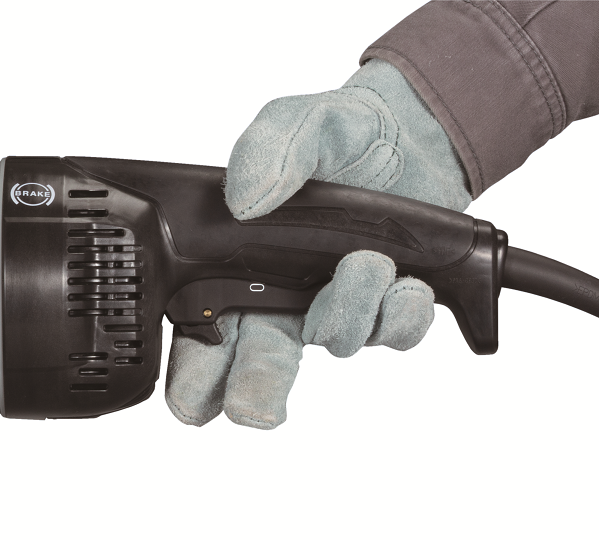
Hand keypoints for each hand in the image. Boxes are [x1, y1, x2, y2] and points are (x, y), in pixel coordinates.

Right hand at [165, 60, 471, 428]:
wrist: (406, 134)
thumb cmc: (335, 135)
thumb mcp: (295, 122)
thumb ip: (266, 149)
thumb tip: (247, 200)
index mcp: (239, 264)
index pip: (201, 334)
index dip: (192, 375)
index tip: (192, 397)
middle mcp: (284, 296)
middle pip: (259, 367)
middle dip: (254, 393)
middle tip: (256, 409)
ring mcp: (337, 303)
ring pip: (336, 344)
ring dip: (348, 313)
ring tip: (364, 262)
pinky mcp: (390, 304)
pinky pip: (397, 332)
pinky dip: (402, 314)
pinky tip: (405, 282)